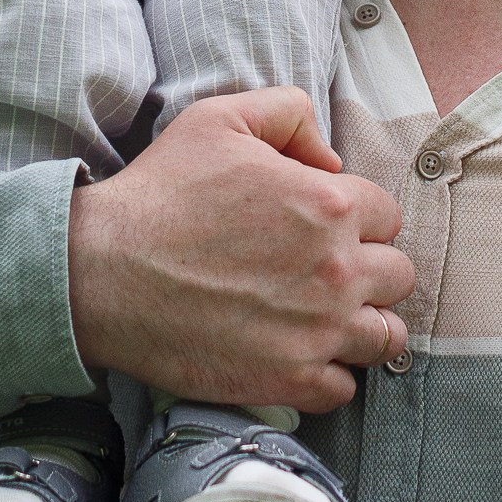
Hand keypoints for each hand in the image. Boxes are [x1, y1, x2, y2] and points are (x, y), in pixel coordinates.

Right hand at [68, 90, 414, 414]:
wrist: (103, 271)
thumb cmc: (160, 192)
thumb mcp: (220, 118)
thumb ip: (289, 113)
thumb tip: (329, 156)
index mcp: (329, 204)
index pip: (387, 215)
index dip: (357, 217)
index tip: (325, 227)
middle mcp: (336, 269)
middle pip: (398, 276)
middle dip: (370, 269)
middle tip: (327, 270)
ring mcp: (317, 331)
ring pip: (387, 337)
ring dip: (364, 325)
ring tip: (327, 317)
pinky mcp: (289, 380)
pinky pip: (344, 388)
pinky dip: (328, 373)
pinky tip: (298, 352)